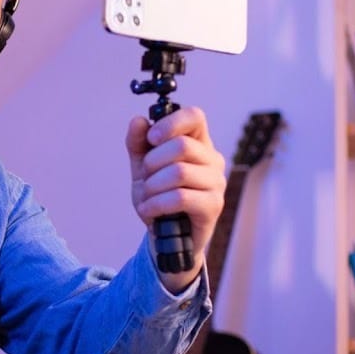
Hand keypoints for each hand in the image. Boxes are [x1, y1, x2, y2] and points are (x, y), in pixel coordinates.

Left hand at [125, 106, 225, 288]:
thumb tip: (138, 121)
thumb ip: (138, 144)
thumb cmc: (159, 197)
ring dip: (152, 186)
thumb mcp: (142, 169)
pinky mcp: (213, 206)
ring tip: (146, 197)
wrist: (166, 236)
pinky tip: (148, 210)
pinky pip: (180, 197)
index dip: (170, 122)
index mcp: (199, 143)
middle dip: (153, 162)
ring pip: (179, 172)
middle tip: (145, 178)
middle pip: (182, 146)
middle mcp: (213, 160)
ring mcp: (217, 183)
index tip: (151, 138)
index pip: (195, 116)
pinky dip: (157, 204)